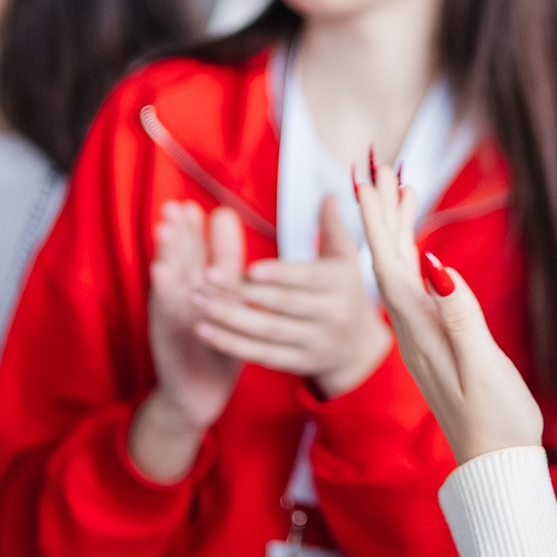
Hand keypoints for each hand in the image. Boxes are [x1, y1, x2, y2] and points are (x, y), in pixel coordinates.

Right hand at [129, 201, 245, 480]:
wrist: (201, 390)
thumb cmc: (218, 342)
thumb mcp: (226, 300)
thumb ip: (225, 260)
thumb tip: (228, 219)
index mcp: (197, 285)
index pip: (195, 251)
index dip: (193, 229)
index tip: (192, 204)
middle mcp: (182, 297)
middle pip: (178, 259)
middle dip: (177, 233)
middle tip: (173, 205)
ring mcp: (174, 316)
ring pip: (170, 280)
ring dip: (166, 254)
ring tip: (164, 228)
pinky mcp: (170, 336)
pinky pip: (168, 311)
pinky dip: (164, 291)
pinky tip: (160, 273)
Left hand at [191, 195, 393, 397]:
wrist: (360, 350)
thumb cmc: (345, 293)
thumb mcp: (345, 259)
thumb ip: (332, 227)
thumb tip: (328, 194)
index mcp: (339, 284)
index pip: (306, 278)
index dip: (278, 274)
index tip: (248, 268)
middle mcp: (330, 315)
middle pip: (282, 305)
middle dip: (242, 293)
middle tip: (204, 277)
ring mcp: (314, 343)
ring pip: (268, 332)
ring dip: (229, 318)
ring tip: (196, 301)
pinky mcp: (298, 363)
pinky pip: (262, 355)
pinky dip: (232, 345)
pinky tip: (204, 331)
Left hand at [351, 161, 545, 463]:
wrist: (495, 465)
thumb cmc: (496, 421)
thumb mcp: (481, 367)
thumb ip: (460, 316)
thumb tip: (434, 263)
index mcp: (420, 327)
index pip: (388, 260)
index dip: (376, 215)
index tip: (367, 174)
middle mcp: (413, 328)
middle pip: (388, 257)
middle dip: (380, 208)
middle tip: (376, 161)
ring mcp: (422, 335)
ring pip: (399, 268)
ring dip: (394, 226)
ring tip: (397, 185)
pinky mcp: (434, 342)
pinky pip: (412, 287)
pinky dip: (411, 255)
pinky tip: (417, 243)